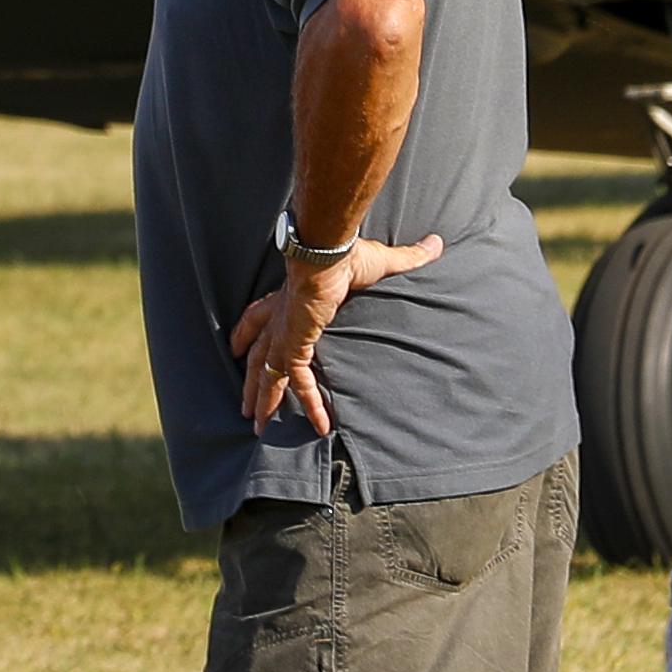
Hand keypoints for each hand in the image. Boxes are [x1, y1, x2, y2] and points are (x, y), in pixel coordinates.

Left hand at [230, 235, 439, 429]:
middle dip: (249, 379)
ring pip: (267, 374)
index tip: (235, 346)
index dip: (246, 331)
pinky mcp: (296, 346)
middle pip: (255, 353)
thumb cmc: (346, 252)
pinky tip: (320, 426)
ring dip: (263, 401)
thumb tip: (436, 243)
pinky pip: (300, 382)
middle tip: (244, 404)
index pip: (259, 316)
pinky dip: (309, 404)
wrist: (329, 252)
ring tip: (258, 427)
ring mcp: (285, 334)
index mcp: (287, 297)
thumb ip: (406, 257)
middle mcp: (280, 318)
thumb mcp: (379, 259)